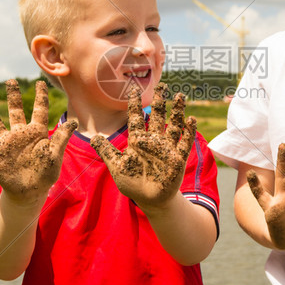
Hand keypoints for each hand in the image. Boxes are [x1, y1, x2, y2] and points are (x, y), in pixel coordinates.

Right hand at [0, 79, 76, 204]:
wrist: (30, 193)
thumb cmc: (45, 175)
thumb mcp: (55, 155)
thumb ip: (61, 138)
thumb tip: (74, 121)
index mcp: (36, 133)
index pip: (39, 110)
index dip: (40, 96)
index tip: (39, 82)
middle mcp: (20, 135)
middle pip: (15, 111)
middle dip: (13, 96)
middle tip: (10, 80)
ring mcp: (6, 144)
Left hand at [90, 83, 195, 210]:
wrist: (150, 199)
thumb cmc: (132, 183)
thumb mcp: (116, 167)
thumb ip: (106, 151)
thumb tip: (92, 137)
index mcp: (138, 140)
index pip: (137, 118)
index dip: (135, 104)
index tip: (133, 89)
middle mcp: (153, 140)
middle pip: (157, 116)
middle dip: (160, 101)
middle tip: (162, 85)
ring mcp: (167, 148)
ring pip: (173, 124)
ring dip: (177, 111)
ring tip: (180, 96)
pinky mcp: (178, 158)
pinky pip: (185, 142)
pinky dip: (188, 131)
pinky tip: (191, 119)